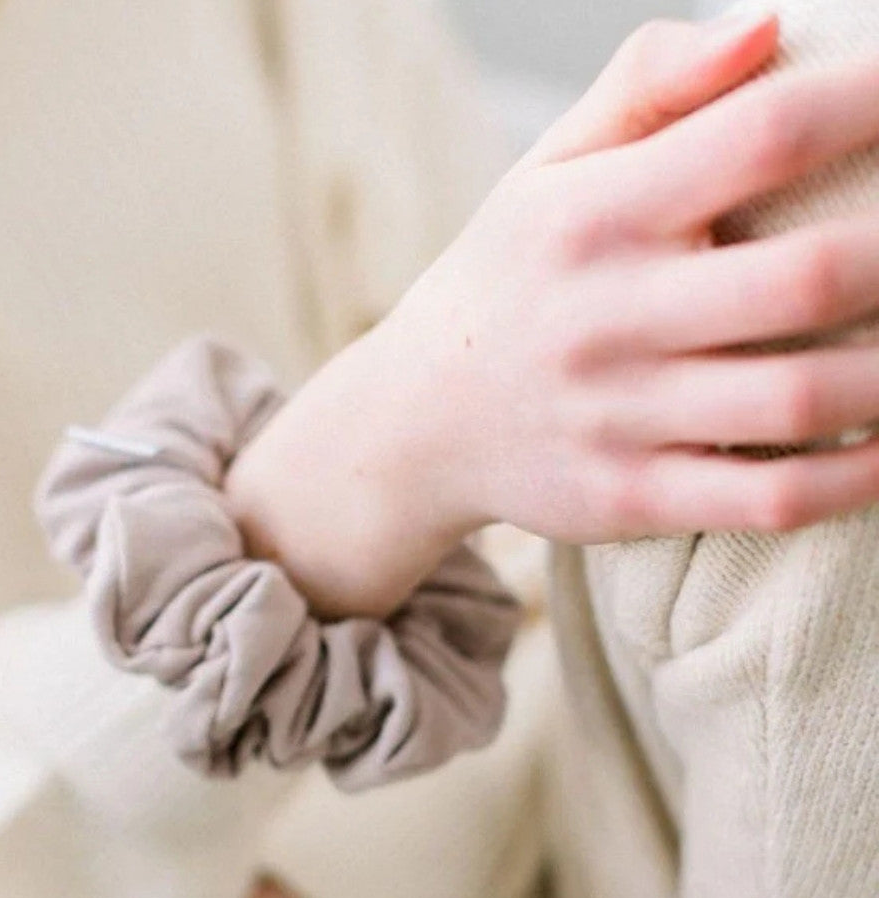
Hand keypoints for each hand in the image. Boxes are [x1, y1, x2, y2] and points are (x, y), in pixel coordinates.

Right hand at [229, 13, 878, 617]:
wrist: (418, 421)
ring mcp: (614, 418)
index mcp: (593, 217)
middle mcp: (604, 318)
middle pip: (805, 278)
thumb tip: (768, 25)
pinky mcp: (626, 497)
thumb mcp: (545, 172)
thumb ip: (647, 88)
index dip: (875, 100)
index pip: (762, 134)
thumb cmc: (509, 280)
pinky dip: (855, 477)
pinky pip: (765, 498)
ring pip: (799, 398)